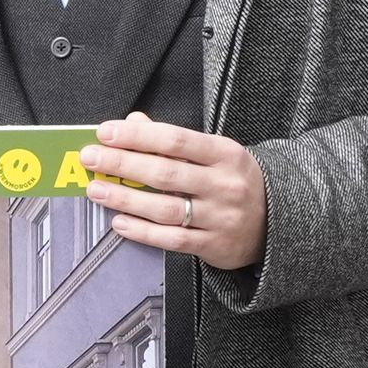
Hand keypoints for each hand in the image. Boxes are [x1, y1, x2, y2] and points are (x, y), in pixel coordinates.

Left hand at [81, 113, 266, 271]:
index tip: (105, 133)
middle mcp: (224, 184)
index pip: (175, 140)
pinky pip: (172, 239)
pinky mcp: (214, 245)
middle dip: (122, 164)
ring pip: (165, 208)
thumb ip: (173, 141)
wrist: (277, 222)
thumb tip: (133, 122)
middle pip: (165, 173)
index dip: (137, 136)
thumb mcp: (215, 154)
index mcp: (225, 154)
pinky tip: (119, 222)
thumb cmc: (235, 181)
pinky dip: (142, 231)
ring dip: (125, 198)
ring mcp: (220, 217)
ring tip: (96, 190)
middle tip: (90, 158)